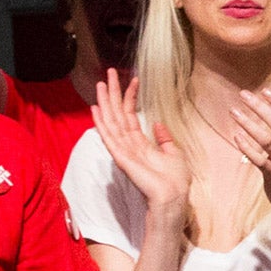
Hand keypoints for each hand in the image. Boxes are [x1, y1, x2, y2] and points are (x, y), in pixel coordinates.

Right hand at [92, 72, 191, 220]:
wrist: (173, 197)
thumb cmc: (175, 180)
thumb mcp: (174, 153)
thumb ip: (164, 139)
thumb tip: (157, 124)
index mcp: (140, 144)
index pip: (131, 116)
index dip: (131, 97)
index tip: (134, 79)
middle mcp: (129, 145)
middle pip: (118, 114)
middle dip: (114, 94)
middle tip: (109, 73)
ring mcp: (123, 150)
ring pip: (111, 121)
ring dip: (105, 102)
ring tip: (100, 84)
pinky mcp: (121, 157)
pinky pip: (109, 136)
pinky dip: (101, 122)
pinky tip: (95, 108)